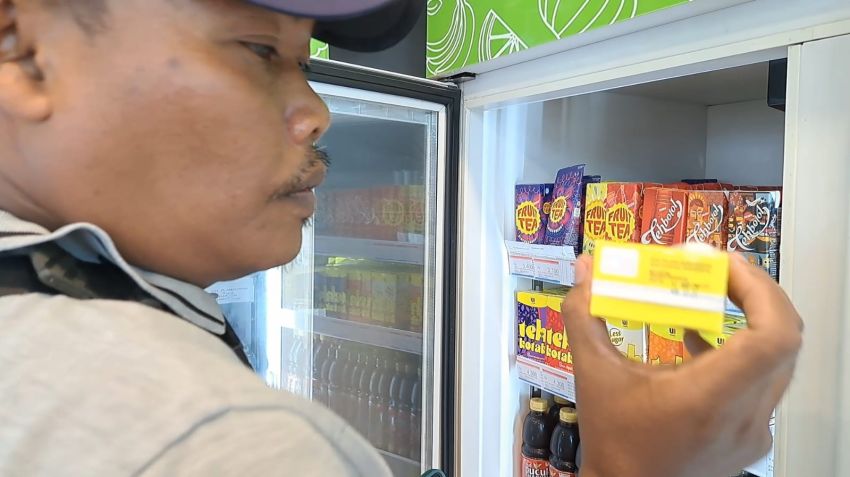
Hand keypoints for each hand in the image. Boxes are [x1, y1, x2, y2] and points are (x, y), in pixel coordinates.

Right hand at [564, 253, 802, 476]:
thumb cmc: (612, 443)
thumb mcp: (592, 374)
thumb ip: (584, 315)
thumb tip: (585, 270)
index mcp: (708, 398)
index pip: (772, 336)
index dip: (758, 289)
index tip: (723, 266)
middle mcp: (743, 416)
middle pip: (783, 339)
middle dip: (755, 292)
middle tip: (718, 269)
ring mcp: (753, 430)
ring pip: (778, 359)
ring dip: (752, 318)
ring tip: (712, 294)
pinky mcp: (750, 437)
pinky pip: (763, 381)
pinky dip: (742, 349)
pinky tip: (698, 340)